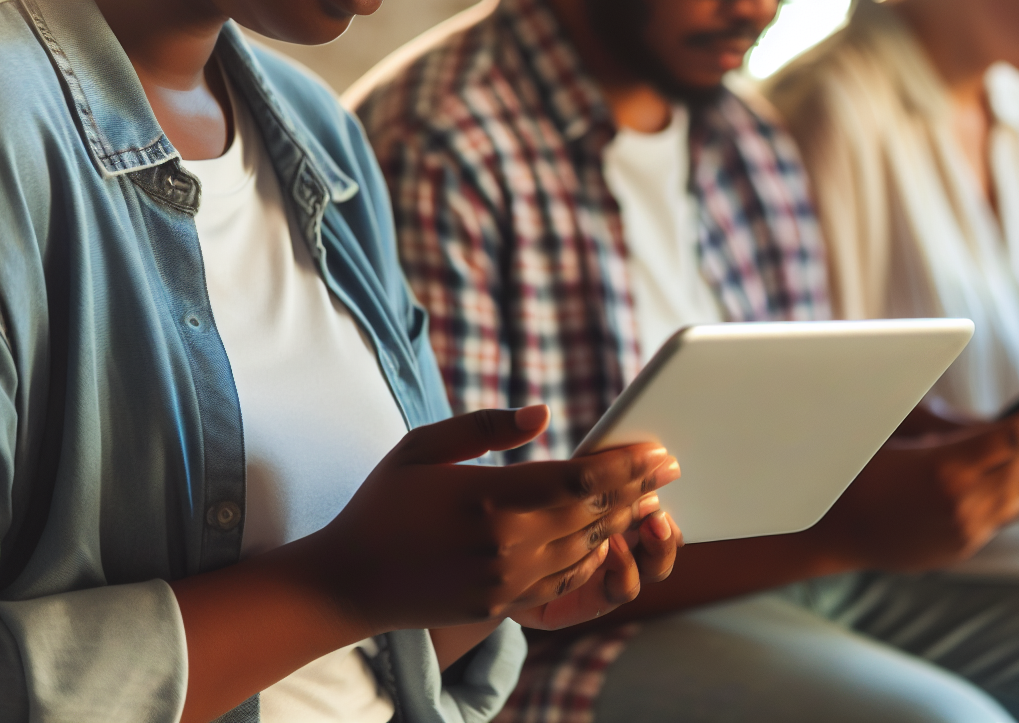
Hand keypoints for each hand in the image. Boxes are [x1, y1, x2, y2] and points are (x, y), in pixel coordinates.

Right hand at [298, 405, 679, 634]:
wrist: (348, 582)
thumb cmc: (383, 504)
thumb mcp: (423, 448)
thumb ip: (486, 428)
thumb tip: (543, 413)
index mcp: (490, 498)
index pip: (582, 480)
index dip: (628, 466)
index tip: (658, 450)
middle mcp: (508, 544)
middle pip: (595, 514)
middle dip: (638, 489)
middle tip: (670, 467)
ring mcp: (508, 580)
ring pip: (586, 548)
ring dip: (621, 522)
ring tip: (646, 497)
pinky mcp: (504, 605)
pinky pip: (564, 580)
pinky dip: (592, 556)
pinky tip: (605, 537)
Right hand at [813, 392, 1018, 571]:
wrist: (836, 530)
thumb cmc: (859, 471)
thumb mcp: (902, 438)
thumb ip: (952, 434)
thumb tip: (996, 427)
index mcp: (945, 467)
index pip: (1013, 436)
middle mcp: (961, 502)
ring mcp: (963, 530)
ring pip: (1018, 496)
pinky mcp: (960, 547)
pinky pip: (999, 519)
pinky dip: (1011, 496)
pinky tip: (1010, 482)